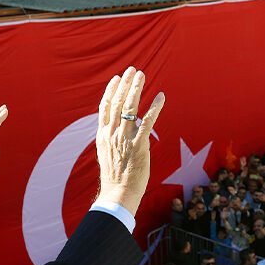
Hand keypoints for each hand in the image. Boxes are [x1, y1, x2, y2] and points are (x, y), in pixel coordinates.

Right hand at [94, 68, 165, 213]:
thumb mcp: (107, 154)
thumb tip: (120, 128)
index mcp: (103, 135)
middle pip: (117, 102)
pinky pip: (148, 121)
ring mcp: (125, 139)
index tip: (117, 78)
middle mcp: (112, 134)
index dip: (111, 91)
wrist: (118, 193)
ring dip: (136, 89)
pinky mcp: (139, 145)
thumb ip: (112, 139)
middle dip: (125, 84)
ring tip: (142, 75)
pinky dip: (155, 107)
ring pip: (130, 107)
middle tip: (133, 70)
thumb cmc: (115, 177)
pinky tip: (160, 96)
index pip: (105, 107)